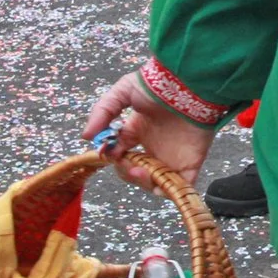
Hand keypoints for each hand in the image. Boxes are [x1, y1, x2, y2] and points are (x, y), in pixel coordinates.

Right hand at [84, 70, 215, 191]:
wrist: (189, 85)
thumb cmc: (158, 85)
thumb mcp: (123, 91)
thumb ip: (102, 112)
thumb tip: (86, 137)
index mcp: (138, 132)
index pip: (121, 154)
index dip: (113, 158)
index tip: (108, 153)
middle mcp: (154, 147)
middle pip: (136, 172)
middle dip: (128, 173)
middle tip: (128, 164)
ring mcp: (172, 157)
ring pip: (155, 183)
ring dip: (145, 183)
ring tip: (143, 172)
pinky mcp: (190, 163)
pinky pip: (181, 187)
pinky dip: (171, 192)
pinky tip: (160, 183)